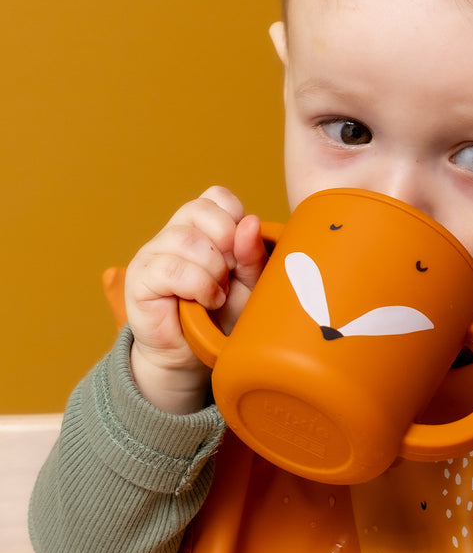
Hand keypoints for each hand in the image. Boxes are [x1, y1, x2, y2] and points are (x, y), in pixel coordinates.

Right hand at [124, 186, 267, 414]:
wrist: (194, 356)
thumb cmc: (222, 316)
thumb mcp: (249, 284)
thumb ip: (252, 255)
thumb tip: (251, 222)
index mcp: (200, 227)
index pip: (216, 196)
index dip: (235, 219)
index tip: (242, 252)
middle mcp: (173, 234)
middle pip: (199, 210)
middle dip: (225, 243)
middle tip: (230, 274)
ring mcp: (152, 253)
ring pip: (185, 239)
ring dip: (212, 269)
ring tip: (218, 293)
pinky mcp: (139, 279)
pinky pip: (170, 269)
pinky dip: (197, 285)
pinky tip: (206, 300)